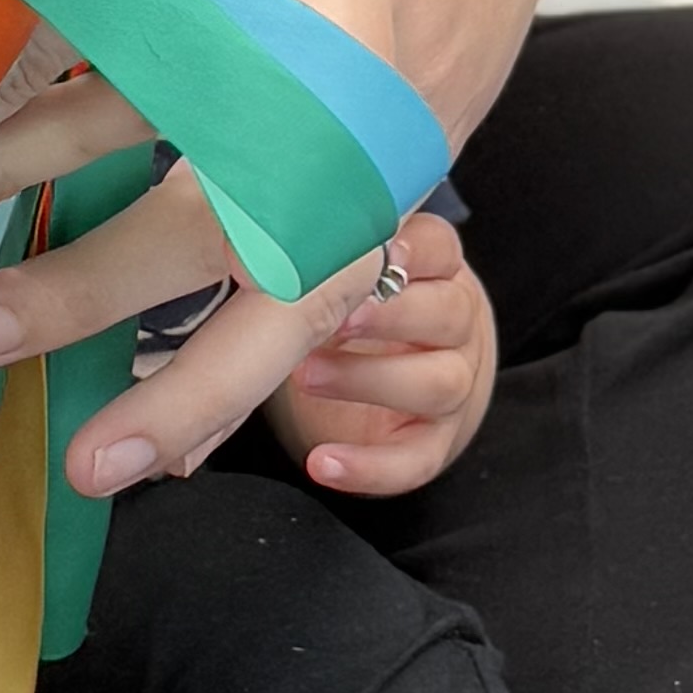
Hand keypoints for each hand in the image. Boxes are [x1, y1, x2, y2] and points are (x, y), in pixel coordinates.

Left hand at [0, 0, 523, 498]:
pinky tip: (171, 430)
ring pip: (317, 298)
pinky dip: (249, 358)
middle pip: (278, 245)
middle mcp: (384, 96)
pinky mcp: (399, 178)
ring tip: (93, 466)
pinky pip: (331, 287)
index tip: (6, 250)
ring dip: (207, 389)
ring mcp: (406, 150)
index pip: (230, 128)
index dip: (125, 208)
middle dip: (129, 310)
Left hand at [267, 209, 494, 495]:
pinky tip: (322, 463)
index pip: (439, 247)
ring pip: (439, 382)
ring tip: (305, 377)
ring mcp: (450, 383)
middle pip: (448, 311)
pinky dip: (370, 466)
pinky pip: (416, 458)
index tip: (373, 250)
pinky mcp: (432, 441)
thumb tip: (239, 227)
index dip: (410, 248)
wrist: (388, 382)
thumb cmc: (348, 309)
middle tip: (332, 317)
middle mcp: (453, 323)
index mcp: (431, 269)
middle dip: (390, 314)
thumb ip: (309, 248)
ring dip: (370, 379)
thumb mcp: (334, 270)